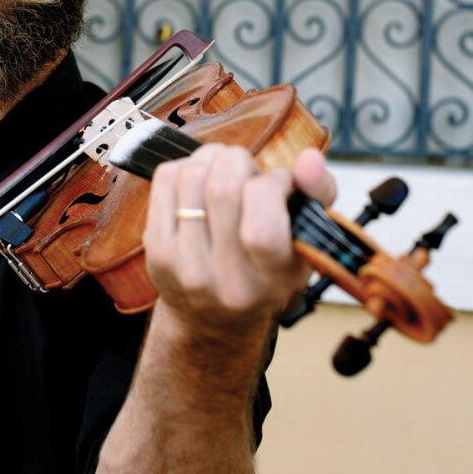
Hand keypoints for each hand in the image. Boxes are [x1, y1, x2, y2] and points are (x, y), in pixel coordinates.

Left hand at [143, 145, 335, 332]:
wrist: (213, 315)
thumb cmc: (266, 267)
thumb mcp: (305, 239)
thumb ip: (318, 194)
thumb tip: (310, 158)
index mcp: (274, 280)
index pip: (261, 229)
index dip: (273, 186)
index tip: (280, 183)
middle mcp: (228, 280)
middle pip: (222, 188)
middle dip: (239, 161)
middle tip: (247, 172)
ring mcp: (186, 266)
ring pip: (192, 175)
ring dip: (212, 159)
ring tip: (224, 175)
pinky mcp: (157, 249)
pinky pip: (166, 178)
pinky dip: (185, 166)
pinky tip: (199, 185)